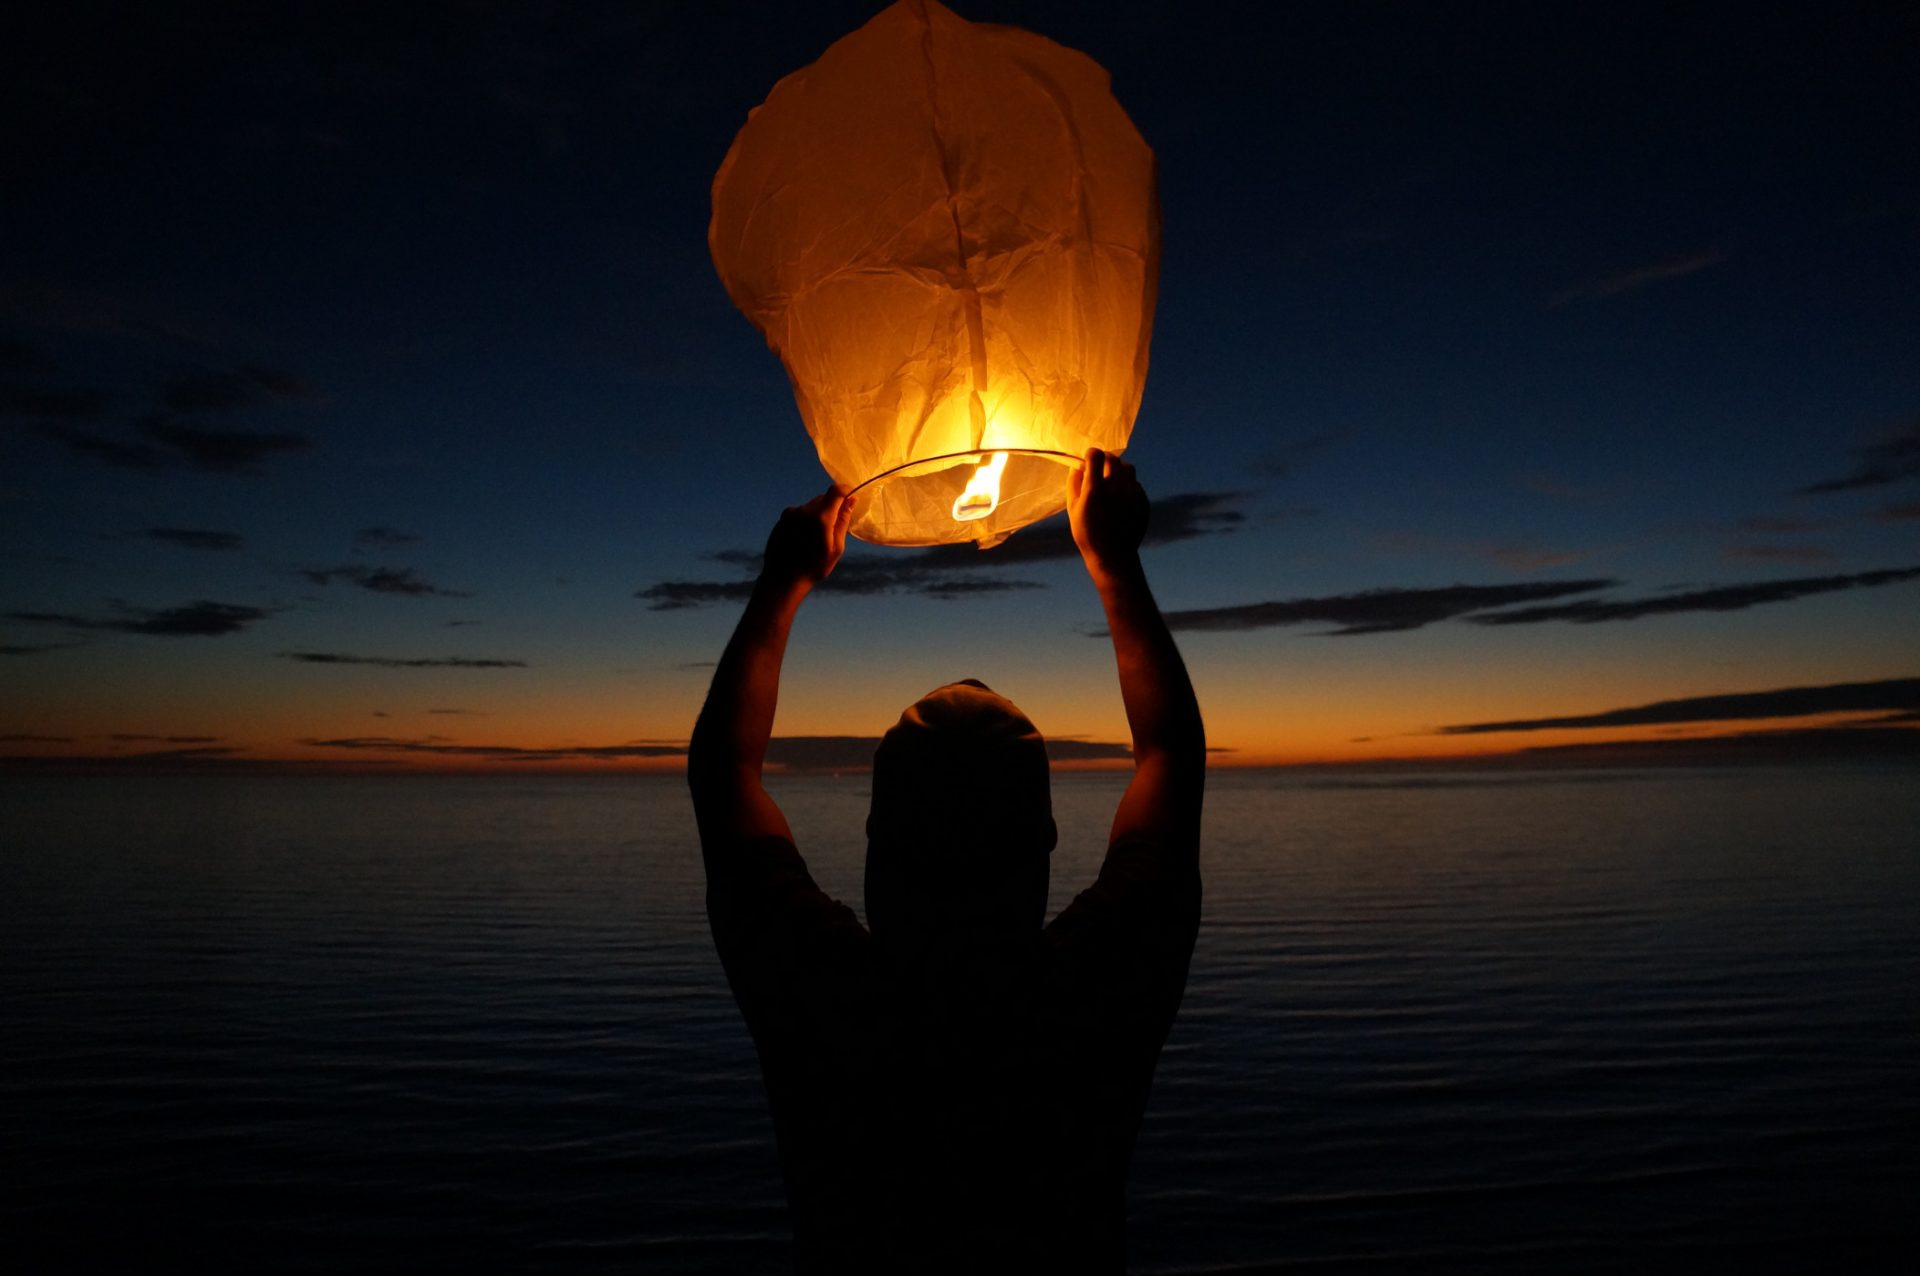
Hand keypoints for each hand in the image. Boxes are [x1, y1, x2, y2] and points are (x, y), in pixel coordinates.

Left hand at [761, 484, 854, 591]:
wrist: (783, 579)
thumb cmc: (814, 567)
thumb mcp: (836, 548)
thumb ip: (843, 521)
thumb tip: (851, 500)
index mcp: (820, 518)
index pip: (836, 491)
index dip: (845, 491)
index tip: (850, 498)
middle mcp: (804, 511)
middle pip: (823, 498)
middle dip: (831, 508)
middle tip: (832, 528)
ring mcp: (790, 514)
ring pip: (810, 506)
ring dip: (817, 515)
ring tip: (814, 538)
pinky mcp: (781, 519)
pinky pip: (798, 514)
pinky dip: (805, 521)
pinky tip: (802, 539)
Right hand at [1068, 448, 1147, 575]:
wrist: (1113, 555)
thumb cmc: (1088, 533)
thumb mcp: (1073, 509)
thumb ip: (1074, 484)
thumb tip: (1078, 466)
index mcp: (1095, 490)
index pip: (1095, 456)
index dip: (1090, 455)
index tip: (1088, 459)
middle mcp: (1116, 488)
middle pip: (1113, 459)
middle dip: (1105, 460)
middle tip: (1100, 468)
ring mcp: (1132, 494)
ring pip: (1128, 468)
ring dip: (1119, 470)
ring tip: (1112, 482)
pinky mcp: (1143, 501)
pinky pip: (1136, 484)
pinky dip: (1128, 485)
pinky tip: (1121, 499)